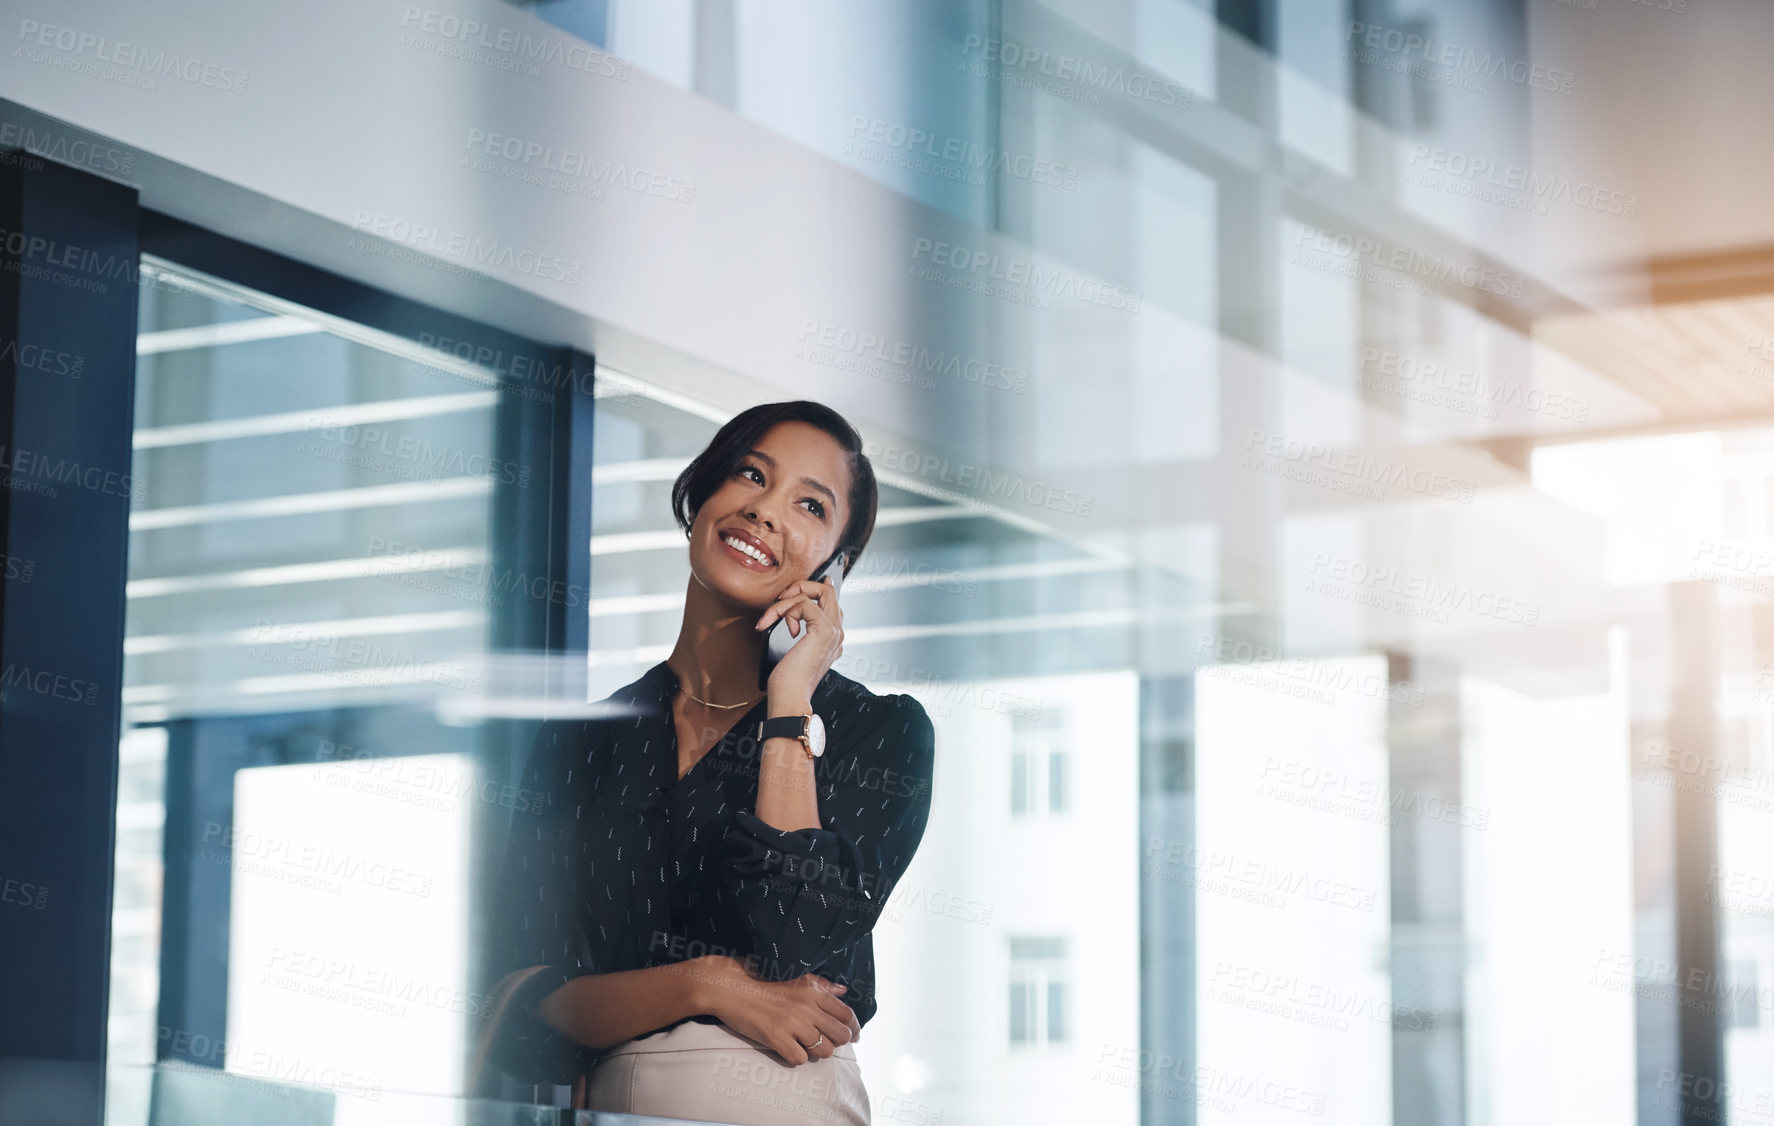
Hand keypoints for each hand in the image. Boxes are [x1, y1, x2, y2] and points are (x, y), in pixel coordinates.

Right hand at [690, 955, 861, 1065]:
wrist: (728, 987)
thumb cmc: (760, 981)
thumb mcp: (794, 976)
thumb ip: (821, 985)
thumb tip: (844, 990)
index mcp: (813, 991)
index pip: (847, 1014)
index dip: (853, 1028)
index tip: (852, 1035)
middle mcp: (806, 1006)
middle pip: (841, 1035)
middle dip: (837, 1043)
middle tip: (827, 1043)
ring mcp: (792, 1023)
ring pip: (824, 1051)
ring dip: (817, 1052)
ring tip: (804, 1045)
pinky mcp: (775, 1037)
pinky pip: (799, 1059)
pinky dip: (796, 1058)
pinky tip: (788, 1048)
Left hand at [755, 575, 843, 709]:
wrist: (791, 698)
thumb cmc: (789, 682)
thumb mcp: (795, 651)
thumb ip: (800, 632)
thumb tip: (793, 615)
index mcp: (833, 638)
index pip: (832, 602)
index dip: (818, 588)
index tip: (799, 587)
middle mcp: (837, 632)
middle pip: (828, 591)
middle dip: (801, 586)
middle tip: (782, 597)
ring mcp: (834, 630)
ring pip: (815, 593)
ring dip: (785, 602)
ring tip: (770, 619)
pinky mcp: (823, 629)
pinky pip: (804, 603)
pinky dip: (785, 612)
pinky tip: (782, 629)